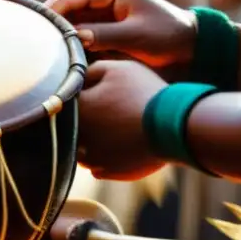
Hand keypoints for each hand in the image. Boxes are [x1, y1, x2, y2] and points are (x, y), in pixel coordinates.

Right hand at [45, 0, 195, 67]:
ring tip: (47, 51)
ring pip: (75, 22)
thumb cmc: (169, 36)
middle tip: (37, 42)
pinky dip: (75, 43)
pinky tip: (65, 56)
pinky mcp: (109, 29)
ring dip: (64, 35)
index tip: (38, 28)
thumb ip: (104, 34)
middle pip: (70, 8)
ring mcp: (107, 13)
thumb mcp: (136, 35)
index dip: (54, 10)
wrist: (192, 46)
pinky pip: (85, 34)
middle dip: (54, 23)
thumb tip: (74, 36)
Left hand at [77, 60, 168, 180]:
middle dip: (83, 119)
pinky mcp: (109, 172)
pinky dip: (104, 156)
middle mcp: (80, 136)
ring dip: (90, 140)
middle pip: (71, 128)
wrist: (175, 127)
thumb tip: (79, 78)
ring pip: (81, 149)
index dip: (78, 95)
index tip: (90, 92)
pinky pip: (97, 165)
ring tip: (111, 129)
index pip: (65, 101)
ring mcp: (94, 157)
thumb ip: (91, 70)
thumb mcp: (117, 68)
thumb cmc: (144, 93)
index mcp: (80, 109)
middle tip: (102, 110)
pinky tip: (118, 145)